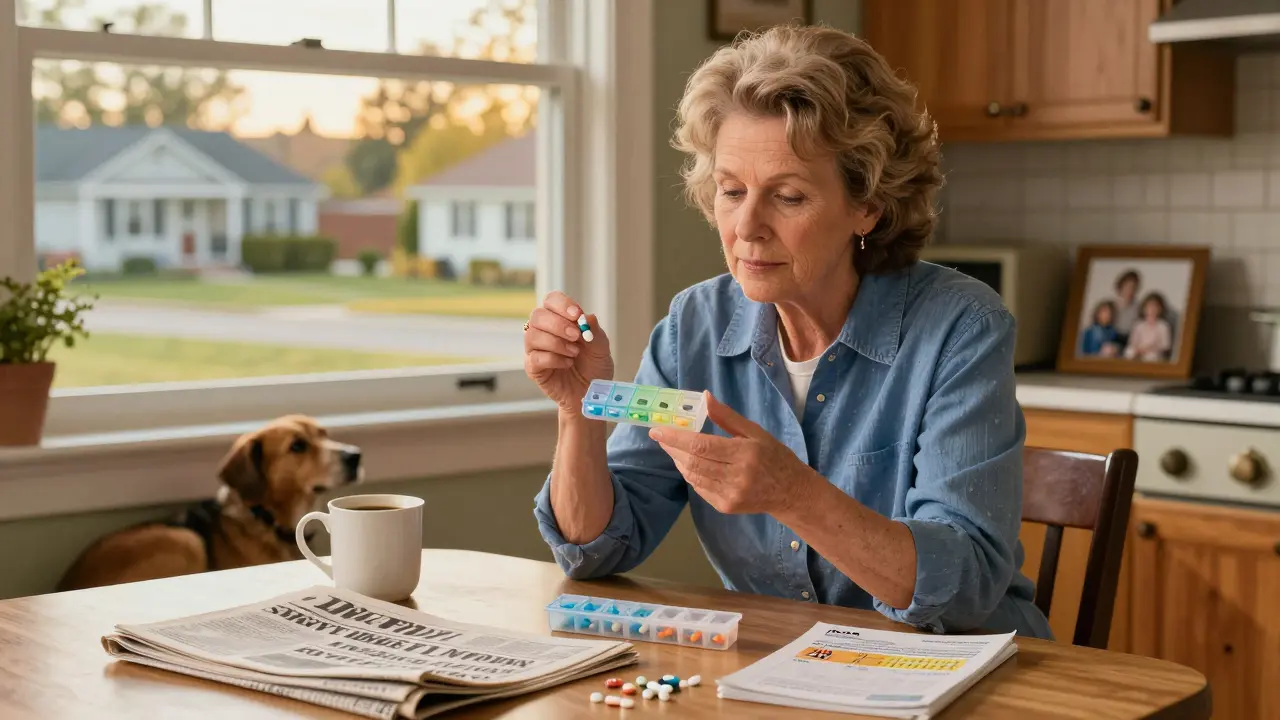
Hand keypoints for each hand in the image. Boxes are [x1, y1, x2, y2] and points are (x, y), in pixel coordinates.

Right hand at [523, 291, 614, 411]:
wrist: (591, 394)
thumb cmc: (594, 368)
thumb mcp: (601, 349)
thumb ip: (595, 332)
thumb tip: (587, 317)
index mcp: (559, 319)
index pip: (551, 301)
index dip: (561, 304)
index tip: (577, 314)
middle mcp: (543, 331)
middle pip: (537, 316)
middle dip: (558, 324)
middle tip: (576, 336)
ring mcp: (535, 349)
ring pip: (532, 336)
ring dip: (556, 343)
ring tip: (574, 353)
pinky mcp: (532, 368)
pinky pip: (534, 357)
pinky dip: (553, 359)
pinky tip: (567, 364)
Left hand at [649, 391, 814, 514]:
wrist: (790, 492)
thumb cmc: (774, 456)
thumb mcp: (754, 431)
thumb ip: (727, 416)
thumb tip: (705, 397)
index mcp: (744, 454)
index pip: (701, 445)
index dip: (676, 438)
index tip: (658, 430)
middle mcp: (736, 477)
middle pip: (693, 462)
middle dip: (672, 448)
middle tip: (661, 436)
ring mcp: (730, 495)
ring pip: (693, 476)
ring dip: (678, 461)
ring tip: (672, 448)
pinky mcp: (725, 507)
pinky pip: (700, 489)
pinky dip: (690, 474)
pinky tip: (687, 464)